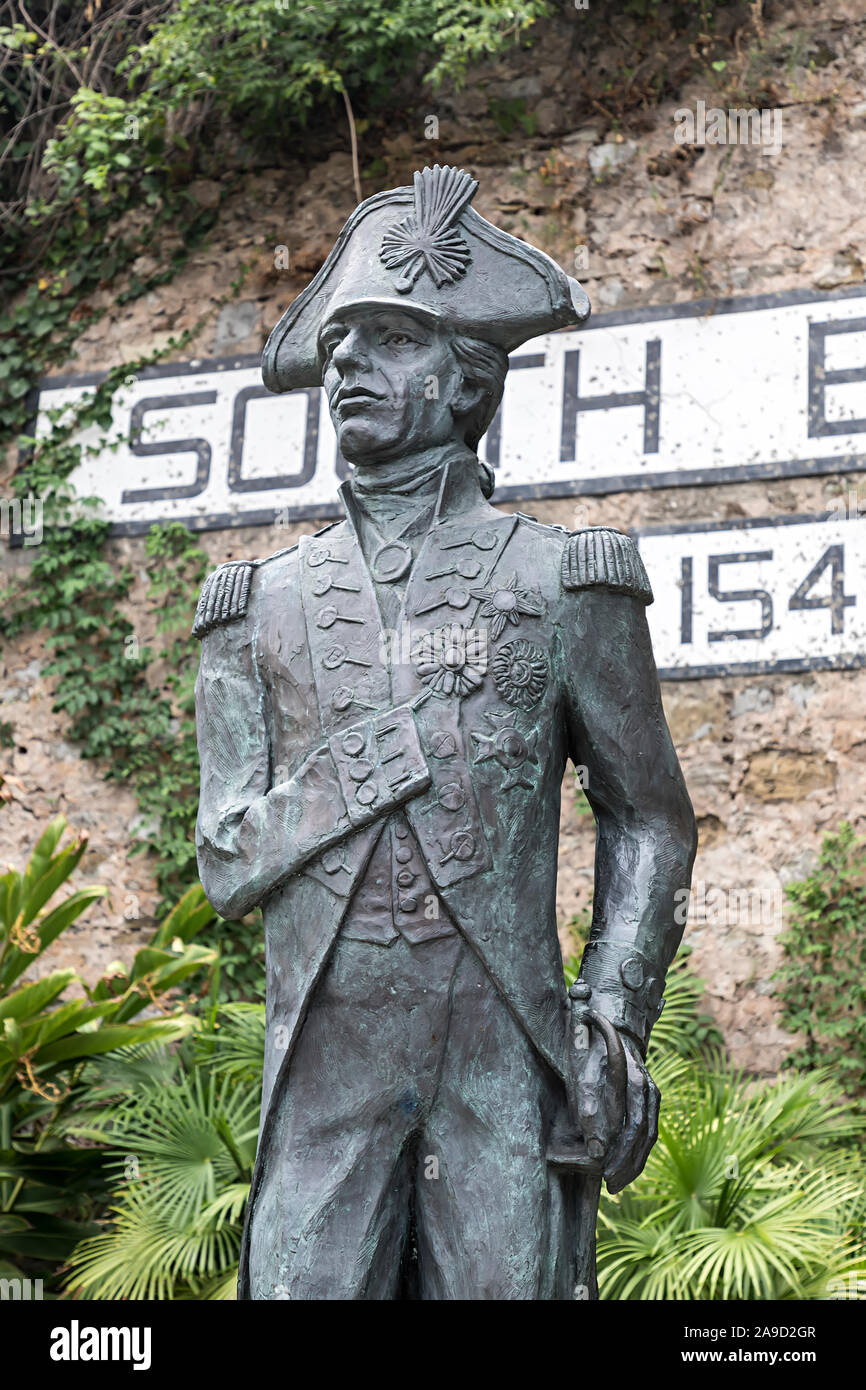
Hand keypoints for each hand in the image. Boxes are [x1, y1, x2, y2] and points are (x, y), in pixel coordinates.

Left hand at [572, 1021, 659, 1194]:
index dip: (618, 1151)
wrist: (611, 1028)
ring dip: (633, 1163)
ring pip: (648, 1135)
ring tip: (615, 1183)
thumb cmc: (588, 1052)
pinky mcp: (652, 1098)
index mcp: (630, 1078)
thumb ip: (587, 1107)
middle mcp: (645, 1085)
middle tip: (608, 1183)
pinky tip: (626, 1168)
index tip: (601, 1168)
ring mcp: (651, 1092)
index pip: (629, 1125)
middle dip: (624, 1163)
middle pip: (640, 1133)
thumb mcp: (580, 1073)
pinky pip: (650, 1131)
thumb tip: (596, 1149)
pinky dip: (639, 1152)